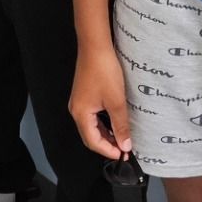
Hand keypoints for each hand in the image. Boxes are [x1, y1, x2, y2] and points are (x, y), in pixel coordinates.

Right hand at [69, 42, 132, 158]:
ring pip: (91, 126)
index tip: (124, 154)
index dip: (108, 151)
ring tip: (122, 137)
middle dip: (107, 144)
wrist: (95, 47)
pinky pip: (92, 116)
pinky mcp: (83, 94)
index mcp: (80, 114)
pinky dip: (103, 123)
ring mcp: (79, 101)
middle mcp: (76, 110)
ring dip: (106, 134)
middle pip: (90, 136)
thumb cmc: (104, 73)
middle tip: (124, 148)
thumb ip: (121, 126)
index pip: (93, 142)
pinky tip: (115, 121)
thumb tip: (125, 146)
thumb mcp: (116, 102)